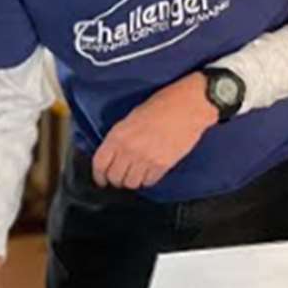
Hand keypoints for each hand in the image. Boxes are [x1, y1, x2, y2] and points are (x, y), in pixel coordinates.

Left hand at [92, 72, 217, 189]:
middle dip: (115, 180)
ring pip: (131, 183)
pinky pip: (149, 182)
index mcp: (118, 135)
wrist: (189, 106)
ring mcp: (146, 159)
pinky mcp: (163, 165)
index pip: (100, 164)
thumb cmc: (162, 104)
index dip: (98, 176)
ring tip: (135, 175)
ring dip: (131, 181)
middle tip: (119, 177)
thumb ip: (120, 136)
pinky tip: (148, 173)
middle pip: (114, 177)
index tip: (101, 180)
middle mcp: (129, 149)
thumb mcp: (132, 116)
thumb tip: (114, 153)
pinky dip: (147, 180)